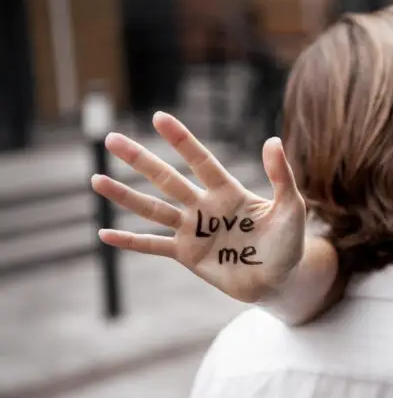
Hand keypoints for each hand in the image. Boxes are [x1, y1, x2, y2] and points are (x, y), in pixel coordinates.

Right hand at [91, 112, 305, 302]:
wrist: (280, 280)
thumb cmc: (289, 242)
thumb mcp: (291, 207)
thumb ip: (281, 176)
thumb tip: (273, 139)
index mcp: (228, 191)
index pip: (200, 161)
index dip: (181, 140)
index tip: (159, 117)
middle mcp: (205, 206)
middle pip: (167, 179)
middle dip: (140, 160)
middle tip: (111, 139)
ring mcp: (194, 230)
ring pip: (153, 209)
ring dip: (125, 196)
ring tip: (97, 179)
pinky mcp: (188, 255)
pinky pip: (154, 246)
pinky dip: (131, 242)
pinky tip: (105, 235)